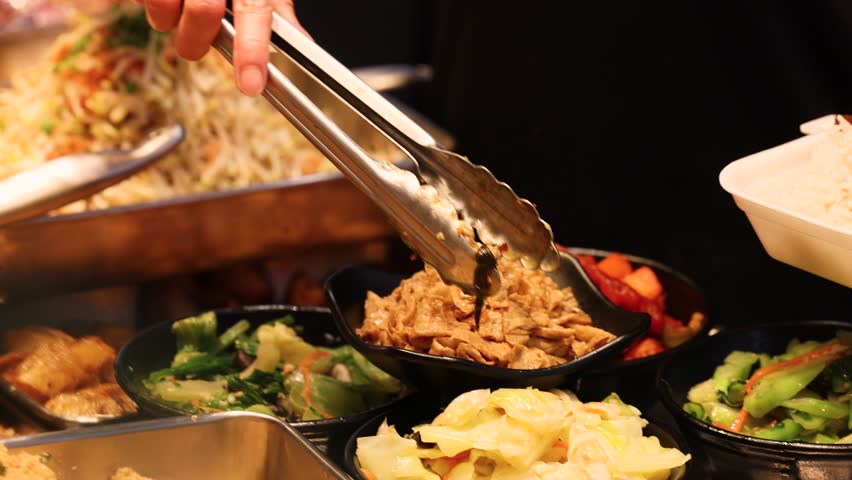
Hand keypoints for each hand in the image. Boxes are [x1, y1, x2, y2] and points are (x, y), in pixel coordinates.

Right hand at [142, 0, 309, 95]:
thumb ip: (276, 9)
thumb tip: (302, 44)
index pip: (255, 9)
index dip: (252, 49)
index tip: (251, 84)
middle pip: (202, 11)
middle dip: (194, 41)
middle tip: (195, 43)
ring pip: (162, 5)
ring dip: (163, 18)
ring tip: (172, 9)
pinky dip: (144, 4)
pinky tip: (154, 0)